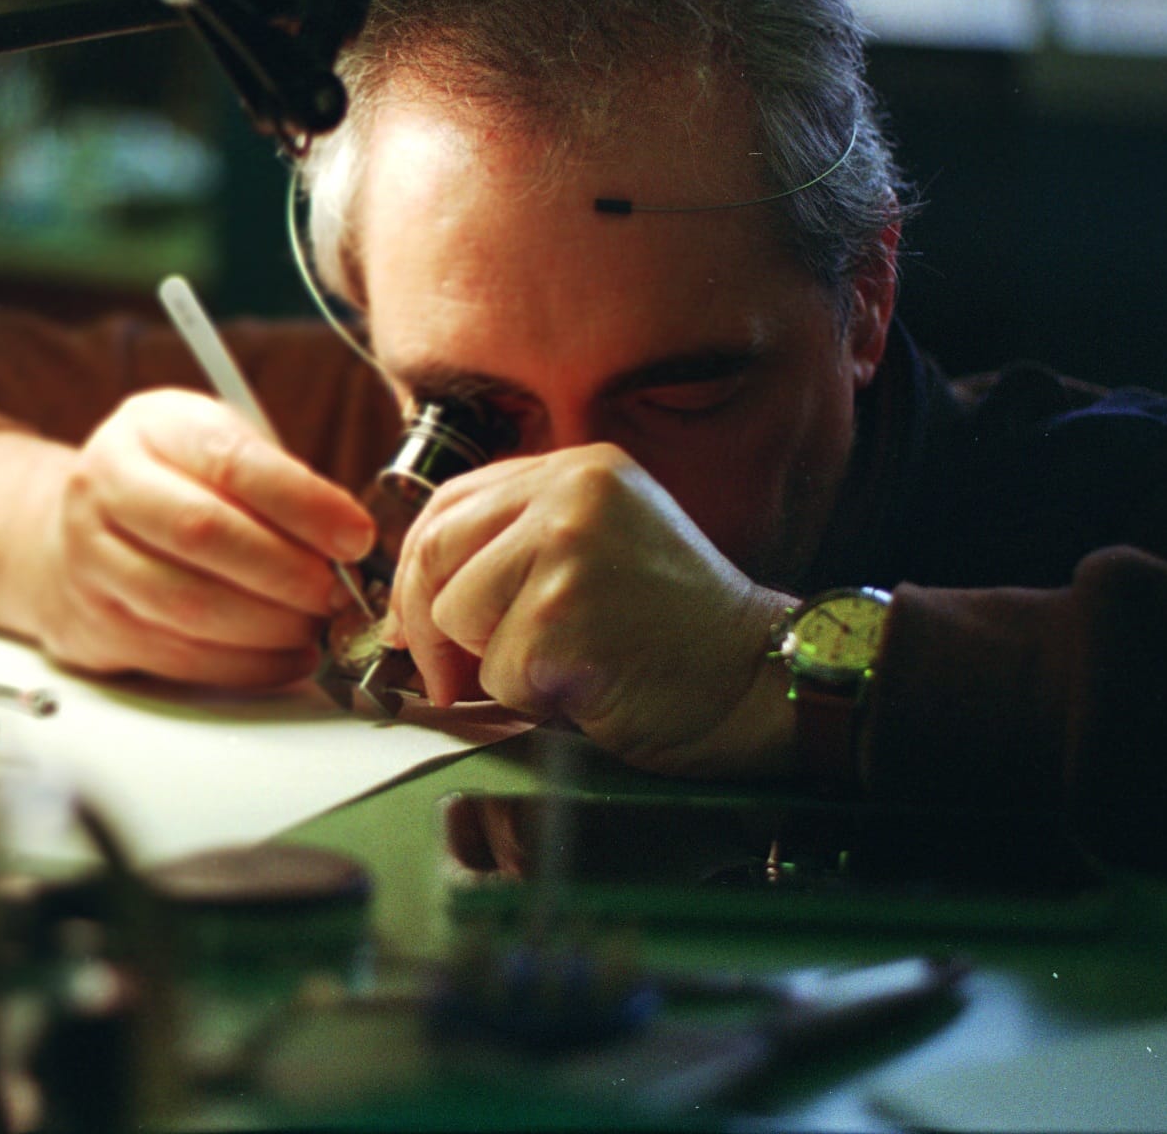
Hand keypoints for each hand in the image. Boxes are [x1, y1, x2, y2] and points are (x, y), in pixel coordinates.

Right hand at [0, 390, 374, 688]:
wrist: (64, 533)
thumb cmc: (167, 486)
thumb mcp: (213, 449)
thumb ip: (275, 481)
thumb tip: (353, 540)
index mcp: (149, 429)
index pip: (230, 463)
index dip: (302, 504)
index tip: (355, 535)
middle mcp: (104, 486)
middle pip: (203, 534)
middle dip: (287, 572)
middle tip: (337, 592)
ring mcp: (90, 560)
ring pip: (190, 605)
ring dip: (271, 625)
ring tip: (316, 624)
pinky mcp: (97, 626)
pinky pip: (182, 657)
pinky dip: (249, 665)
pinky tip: (289, 656)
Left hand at [386, 443, 797, 778]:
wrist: (755, 681)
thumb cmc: (673, 632)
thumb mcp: (599, 547)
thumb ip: (518, 544)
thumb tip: (411, 598)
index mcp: (578, 468)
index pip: (449, 502)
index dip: (419, 569)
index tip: (417, 622)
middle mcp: (571, 492)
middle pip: (434, 550)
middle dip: (429, 624)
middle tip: (450, 674)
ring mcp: (569, 549)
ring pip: (456, 612)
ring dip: (491, 663)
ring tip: (562, 664)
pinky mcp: (564, 615)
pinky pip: (495, 671)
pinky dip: (526, 699)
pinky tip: (585, 686)